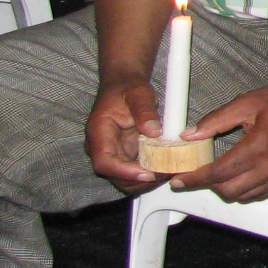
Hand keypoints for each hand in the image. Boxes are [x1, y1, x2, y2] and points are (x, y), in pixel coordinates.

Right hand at [85, 75, 169, 194]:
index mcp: (99, 132)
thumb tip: (153, 132)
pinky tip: (166, 168)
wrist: (124, 86)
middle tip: (165, 173)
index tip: (147, 174)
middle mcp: (101, 147)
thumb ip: (144, 111)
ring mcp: (113, 154)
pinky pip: (134, 172)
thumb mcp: (138, 93)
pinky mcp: (124, 156)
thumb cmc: (128, 88)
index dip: (124, 172)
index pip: (104, 162)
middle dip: (139, 180)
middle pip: (115, 176)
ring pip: (124, 179)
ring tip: (168, 171)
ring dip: (145, 181)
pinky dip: (149, 174)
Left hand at [170, 66, 267, 203]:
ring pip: (244, 196)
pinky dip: (246, 190)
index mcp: (259, 145)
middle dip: (209, 185)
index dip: (195, 178)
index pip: (219, 172)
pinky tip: (240, 176)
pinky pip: (261, 194)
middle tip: (198, 174)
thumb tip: (189, 135)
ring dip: (227, 189)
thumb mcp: (246, 102)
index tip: (179, 180)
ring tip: (219, 174)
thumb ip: (215, 120)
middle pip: (229, 190)